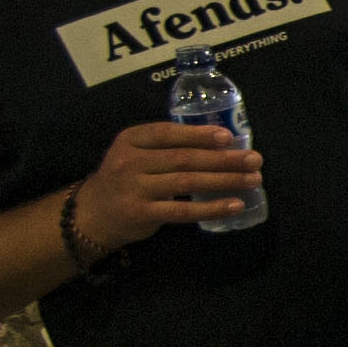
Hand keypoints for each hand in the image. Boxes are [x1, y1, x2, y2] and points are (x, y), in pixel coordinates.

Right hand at [69, 121, 263, 257]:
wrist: (93, 214)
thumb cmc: (125, 179)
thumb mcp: (135, 154)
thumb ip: (166, 147)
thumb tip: (221, 143)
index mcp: (131, 139)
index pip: (169, 133)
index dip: (200, 134)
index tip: (228, 137)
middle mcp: (130, 161)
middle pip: (184, 158)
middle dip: (224, 159)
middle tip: (254, 160)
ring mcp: (135, 188)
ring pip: (188, 182)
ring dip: (225, 181)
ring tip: (252, 179)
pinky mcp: (142, 214)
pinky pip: (184, 210)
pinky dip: (212, 208)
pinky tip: (234, 205)